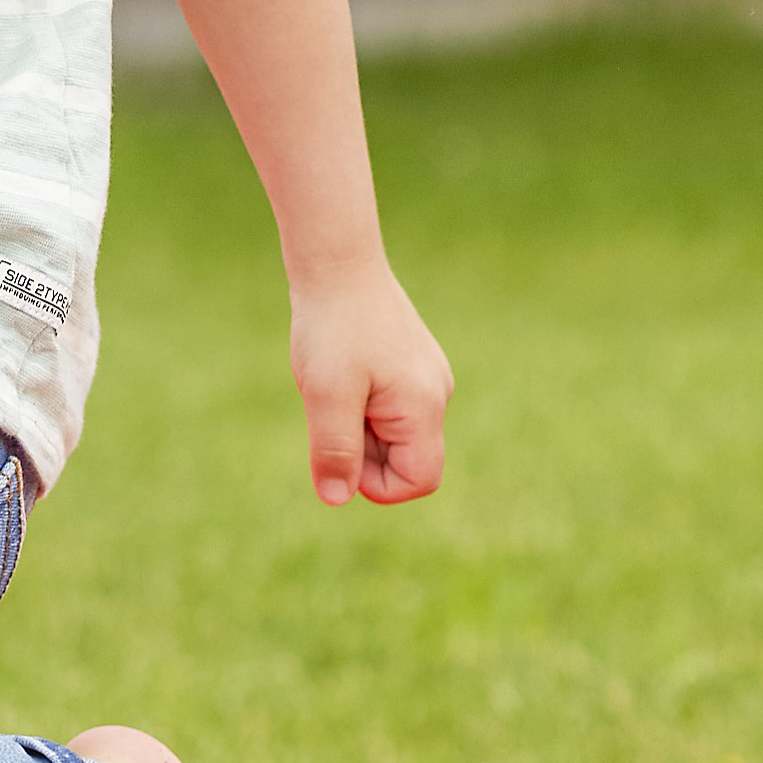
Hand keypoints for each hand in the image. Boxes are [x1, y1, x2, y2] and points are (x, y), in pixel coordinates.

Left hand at [287, 262, 450, 506]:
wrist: (338, 264)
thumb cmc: (332, 328)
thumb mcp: (325, 395)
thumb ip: (335, 450)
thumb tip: (337, 498)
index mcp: (424, 407)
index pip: (419, 480)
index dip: (375, 485)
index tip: (337, 450)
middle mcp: (436, 395)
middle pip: (404, 459)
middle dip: (361, 450)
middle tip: (329, 407)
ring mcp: (426, 378)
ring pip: (391, 433)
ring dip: (356, 424)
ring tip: (334, 383)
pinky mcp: (411, 365)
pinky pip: (387, 406)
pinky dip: (358, 403)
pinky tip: (340, 371)